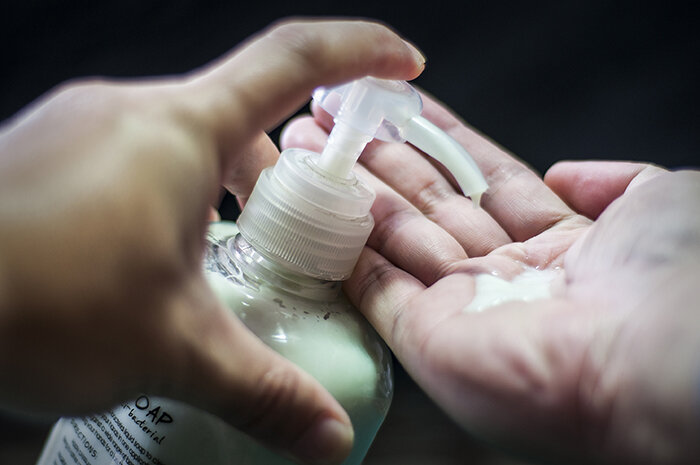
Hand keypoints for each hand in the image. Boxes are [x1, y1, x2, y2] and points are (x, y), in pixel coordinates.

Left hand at [0, 19, 423, 464]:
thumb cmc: (34, 304)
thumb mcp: (172, 349)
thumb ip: (263, 390)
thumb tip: (327, 436)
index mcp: (180, 131)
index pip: (292, 61)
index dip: (358, 53)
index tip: (401, 61)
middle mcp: (132, 111)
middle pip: (242, 116)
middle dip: (283, 172)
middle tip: (302, 231)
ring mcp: (85, 127)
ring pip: (186, 140)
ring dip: (223, 190)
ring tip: (228, 256)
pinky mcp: (51, 155)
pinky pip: (135, 157)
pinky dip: (170, 196)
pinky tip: (159, 258)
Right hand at [282, 93, 699, 462]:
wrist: (658, 358)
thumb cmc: (672, 277)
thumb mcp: (659, 201)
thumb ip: (613, 182)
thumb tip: (565, 172)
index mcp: (558, 246)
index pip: (482, 179)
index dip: (438, 139)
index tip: (395, 105)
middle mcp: (505, 276)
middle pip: (428, 204)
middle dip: (378, 158)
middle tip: (332, 123)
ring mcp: (464, 308)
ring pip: (394, 238)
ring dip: (351, 192)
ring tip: (308, 150)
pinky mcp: (428, 342)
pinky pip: (378, 289)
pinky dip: (345, 251)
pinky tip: (318, 209)